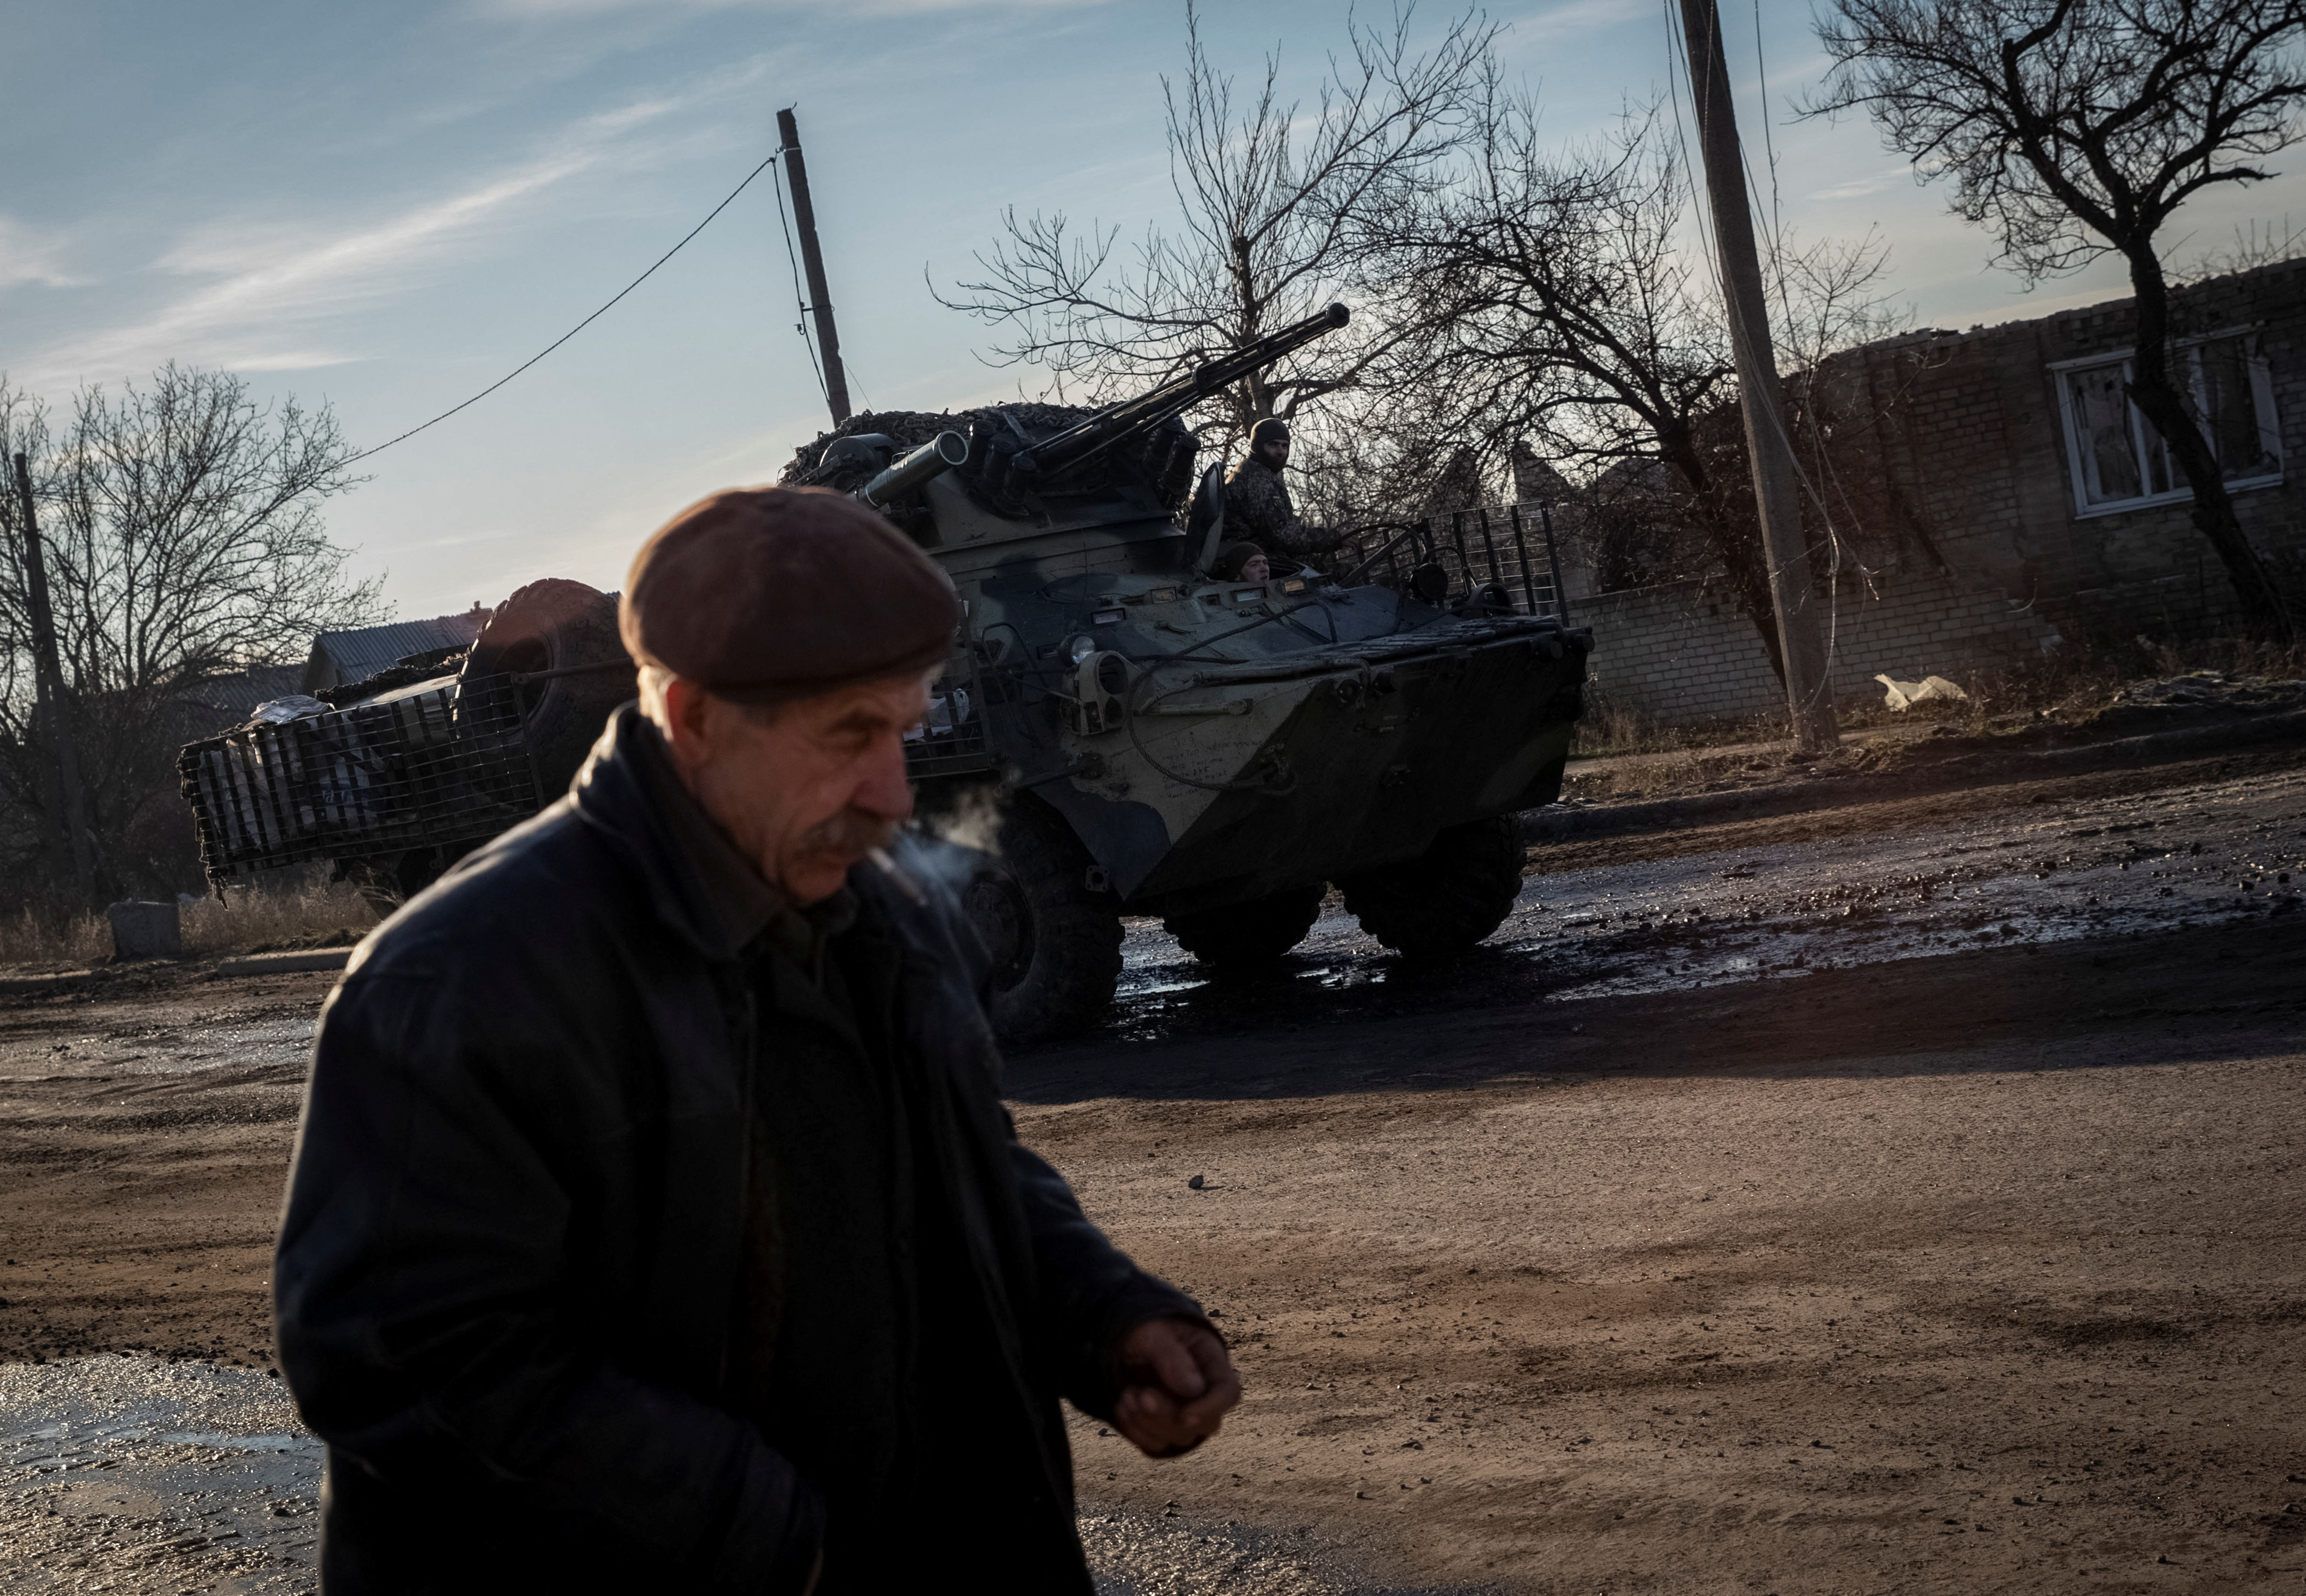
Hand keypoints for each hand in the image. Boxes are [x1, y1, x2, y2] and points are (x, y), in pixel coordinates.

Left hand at [1110, 1316, 1240, 1457]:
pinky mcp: (1163, 1431)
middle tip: (1141, 1395)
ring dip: (1149, 1423)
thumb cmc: (1145, 1331)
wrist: (1124, 1343)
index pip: (1228, 1392)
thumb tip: (1194, 1389)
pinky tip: (1122, 1407)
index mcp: (1211, 1362)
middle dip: (1169, 1416)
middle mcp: (1205, 1394)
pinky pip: (1156, 1446)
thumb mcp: (1152, 1333)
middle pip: (1205, 1423)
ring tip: (1127, 1395)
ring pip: (1180, 1439)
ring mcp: (1185, 1416)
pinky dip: (1136, 1432)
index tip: (1186, 1416)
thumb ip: (1172, 1357)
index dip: (1212, 1408)